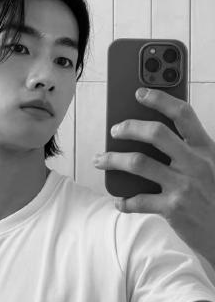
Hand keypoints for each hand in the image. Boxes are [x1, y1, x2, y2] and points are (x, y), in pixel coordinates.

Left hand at [93, 87, 214, 266]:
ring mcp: (184, 186)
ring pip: (138, 163)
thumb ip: (187, 149)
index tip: (140, 93)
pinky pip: (139, 200)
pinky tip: (119, 200)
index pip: (183, 114)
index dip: (160, 99)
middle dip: (129, 127)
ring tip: (99, 160)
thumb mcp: (211, 165)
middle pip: (155, 133)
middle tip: (114, 130)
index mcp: (205, 149)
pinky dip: (125, 201)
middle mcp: (195, 163)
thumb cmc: (214, 193)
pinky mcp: (173, 209)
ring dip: (112, 159)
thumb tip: (149, 133)